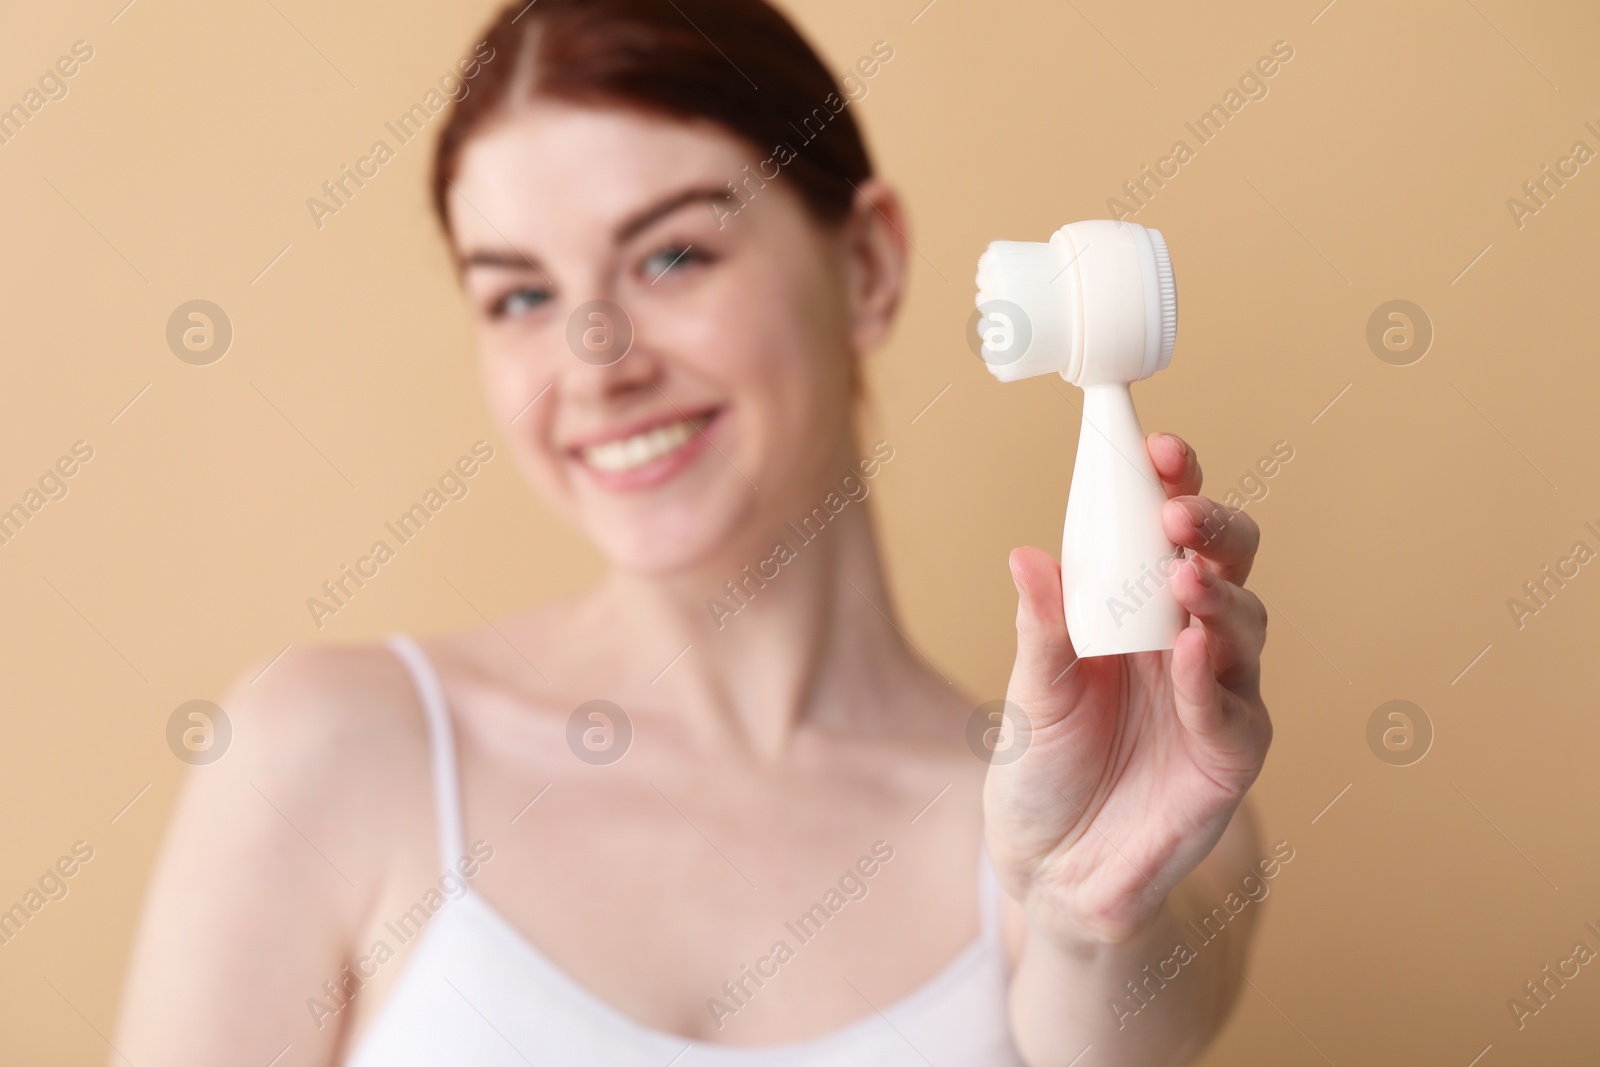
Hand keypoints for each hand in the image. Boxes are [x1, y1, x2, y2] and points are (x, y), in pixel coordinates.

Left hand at [982, 432, 1272, 945]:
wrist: (1051, 866)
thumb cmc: (1045, 766)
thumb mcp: (1030, 693)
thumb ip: (1039, 630)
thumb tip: (1025, 556)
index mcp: (1140, 610)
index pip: (1171, 532)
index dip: (1173, 485)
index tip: (1158, 447)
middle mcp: (1189, 642)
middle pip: (1228, 564)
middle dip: (1211, 528)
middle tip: (1176, 511)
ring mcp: (1217, 696)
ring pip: (1243, 628)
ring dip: (1216, 596)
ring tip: (1183, 578)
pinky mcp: (1228, 757)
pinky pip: (1230, 711)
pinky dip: (1209, 679)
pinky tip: (1188, 651)